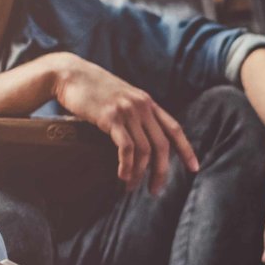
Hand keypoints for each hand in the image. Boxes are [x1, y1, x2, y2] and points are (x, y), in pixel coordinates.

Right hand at [48, 53, 198, 194]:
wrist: (70, 73)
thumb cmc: (92, 90)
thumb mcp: (121, 98)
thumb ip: (135, 114)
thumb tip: (141, 141)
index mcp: (147, 103)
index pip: (175, 129)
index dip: (186, 150)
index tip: (194, 168)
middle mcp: (142, 106)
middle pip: (162, 146)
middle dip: (161, 172)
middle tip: (155, 190)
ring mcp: (127, 111)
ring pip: (145, 150)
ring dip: (139, 173)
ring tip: (131, 187)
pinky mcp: (111, 117)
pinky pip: (126, 148)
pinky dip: (127, 166)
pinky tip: (122, 176)